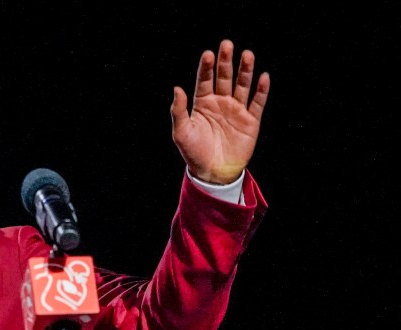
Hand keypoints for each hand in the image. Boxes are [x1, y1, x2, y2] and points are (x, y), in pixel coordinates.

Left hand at [171, 39, 270, 184]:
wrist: (213, 173)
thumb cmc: (194, 153)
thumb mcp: (181, 132)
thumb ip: (178, 110)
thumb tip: (177, 88)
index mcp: (202, 103)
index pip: (205, 80)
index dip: (207, 67)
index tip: (208, 54)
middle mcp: (220, 103)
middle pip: (224, 77)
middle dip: (226, 62)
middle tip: (227, 45)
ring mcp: (236, 110)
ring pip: (242, 86)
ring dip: (245, 71)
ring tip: (247, 54)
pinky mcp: (251, 121)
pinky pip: (258, 103)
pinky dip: (261, 91)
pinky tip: (263, 77)